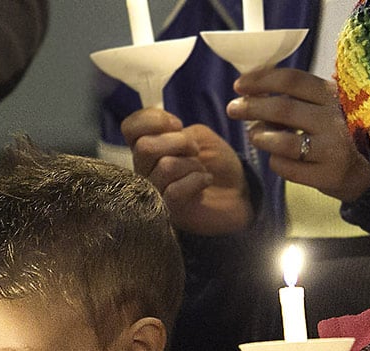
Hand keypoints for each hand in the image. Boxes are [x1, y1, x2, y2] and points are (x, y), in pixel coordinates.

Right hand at [121, 107, 252, 235]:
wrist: (238, 192)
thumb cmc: (217, 164)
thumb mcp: (198, 136)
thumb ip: (176, 130)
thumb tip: (165, 134)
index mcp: (148, 147)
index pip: (130, 127)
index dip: (152, 120)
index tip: (177, 124)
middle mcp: (145, 170)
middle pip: (144, 147)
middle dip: (179, 142)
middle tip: (196, 150)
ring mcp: (154, 191)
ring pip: (165, 167)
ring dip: (192, 164)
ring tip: (202, 170)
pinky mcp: (168, 210)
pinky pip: (174, 191)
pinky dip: (197, 181)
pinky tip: (205, 182)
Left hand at [227, 67, 369, 201]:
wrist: (365, 170)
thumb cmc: (332, 134)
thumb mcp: (321, 108)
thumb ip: (292, 98)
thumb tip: (249, 91)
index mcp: (332, 96)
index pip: (293, 81)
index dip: (262, 80)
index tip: (239, 85)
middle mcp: (334, 120)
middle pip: (283, 109)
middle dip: (251, 107)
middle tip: (233, 109)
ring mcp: (332, 149)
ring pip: (282, 141)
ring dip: (260, 137)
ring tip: (254, 136)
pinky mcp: (327, 175)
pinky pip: (286, 167)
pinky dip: (274, 162)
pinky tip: (276, 158)